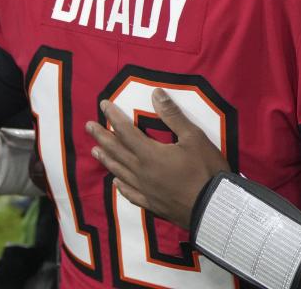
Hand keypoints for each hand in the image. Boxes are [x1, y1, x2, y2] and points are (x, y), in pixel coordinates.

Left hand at [85, 88, 230, 227]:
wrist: (213, 206)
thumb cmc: (205, 169)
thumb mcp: (194, 137)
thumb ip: (173, 116)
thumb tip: (155, 93)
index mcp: (149, 154)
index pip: (125, 131)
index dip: (114, 117)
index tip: (103, 104)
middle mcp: (141, 172)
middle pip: (117, 151)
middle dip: (102, 136)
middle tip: (88, 126)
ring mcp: (144, 190)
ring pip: (119, 171)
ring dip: (106, 159)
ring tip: (95, 151)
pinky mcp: (151, 203)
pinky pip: (130, 193)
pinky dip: (121, 186)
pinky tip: (117, 183)